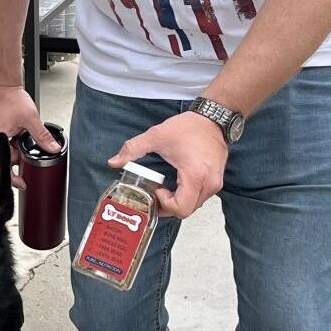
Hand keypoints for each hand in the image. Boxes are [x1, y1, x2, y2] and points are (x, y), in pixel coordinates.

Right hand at [0, 85, 60, 188]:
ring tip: (20, 134)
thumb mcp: (30, 119)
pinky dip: (11, 144)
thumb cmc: (9, 99)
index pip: (3, 166)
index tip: (22, 183)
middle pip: (5, 160)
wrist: (2, 86)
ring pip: (5, 153)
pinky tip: (16, 134)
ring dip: (15, 149)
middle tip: (25, 145)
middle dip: (18, 158)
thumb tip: (52, 148)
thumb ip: (42, 136)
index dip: (13, 177)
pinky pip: (3, 145)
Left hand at [107, 111, 227, 217]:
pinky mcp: (216, 181)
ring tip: (165, 189)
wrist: (213, 119)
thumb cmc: (189, 127)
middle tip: (156, 194)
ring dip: (178, 202)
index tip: (157, 189)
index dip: (165, 204)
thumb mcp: (156, 136)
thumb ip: (133, 149)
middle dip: (169, 207)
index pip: (181, 208)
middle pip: (187, 211)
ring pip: (194, 206)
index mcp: (195, 176)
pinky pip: (200, 197)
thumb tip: (114, 162)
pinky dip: (187, 196)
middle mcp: (209, 184)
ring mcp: (215, 184)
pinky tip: (176, 185)